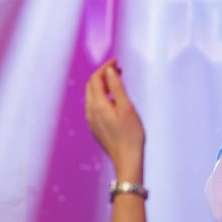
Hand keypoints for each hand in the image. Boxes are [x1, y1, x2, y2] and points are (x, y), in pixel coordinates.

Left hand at [85, 59, 144, 178]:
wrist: (127, 160)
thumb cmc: (131, 135)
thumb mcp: (127, 108)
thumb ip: (117, 87)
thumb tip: (109, 70)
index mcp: (97, 105)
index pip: (96, 79)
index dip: (105, 67)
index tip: (118, 61)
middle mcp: (90, 112)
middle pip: (91, 86)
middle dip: (103, 74)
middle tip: (119, 69)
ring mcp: (91, 121)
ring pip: (92, 96)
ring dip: (102, 85)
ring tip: (117, 81)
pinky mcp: (95, 128)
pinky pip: (94, 106)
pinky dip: (102, 96)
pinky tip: (114, 99)